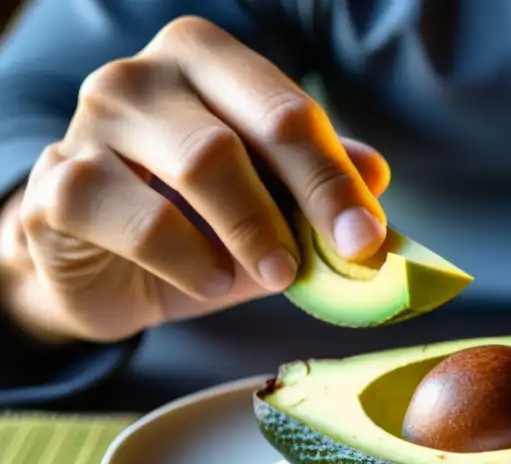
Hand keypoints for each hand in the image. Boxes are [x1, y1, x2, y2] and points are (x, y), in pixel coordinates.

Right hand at [0, 16, 389, 343]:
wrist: (104, 267)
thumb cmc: (194, 223)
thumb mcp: (268, 206)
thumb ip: (317, 185)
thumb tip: (377, 174)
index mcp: (205, 62)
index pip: (288, 111)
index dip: (337, 177)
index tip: (368, 237)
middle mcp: (144, 77)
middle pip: (246, 131)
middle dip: (309, 198)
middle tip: (343, 256)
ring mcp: (93, 123)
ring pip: (197, 163)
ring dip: (253, 230)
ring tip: (277, 274)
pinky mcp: (59, 185)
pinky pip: (135, 219)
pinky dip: (186, 257)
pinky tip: (211, 281)